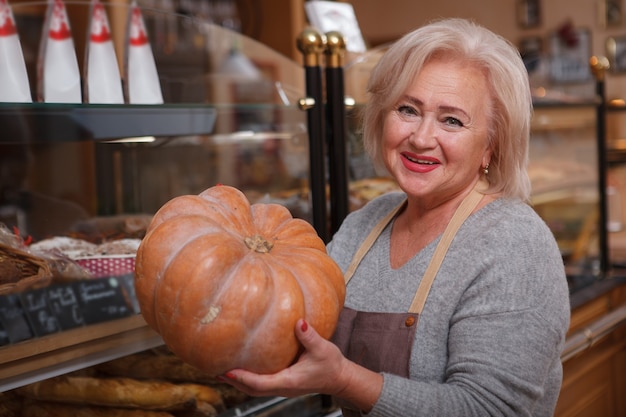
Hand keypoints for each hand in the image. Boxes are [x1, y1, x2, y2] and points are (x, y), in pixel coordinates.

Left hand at [217, 319, 346, 397]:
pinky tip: (243, 365)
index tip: (228, 371)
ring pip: (255, 388)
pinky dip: (249, 377)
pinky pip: (262, 383)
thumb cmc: (332, 365)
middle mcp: (283, 387)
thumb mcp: (322, 348)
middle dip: (234, 382)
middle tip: (215, 370)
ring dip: (239, 381)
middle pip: (252, 390)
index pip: (260, 383)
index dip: (243, 378)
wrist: (340, 377)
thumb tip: (299, 321)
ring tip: (223, 369)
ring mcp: (282, 386)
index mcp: (289, 381)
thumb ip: (310, 336)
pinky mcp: (284, 382)